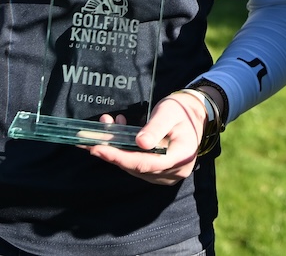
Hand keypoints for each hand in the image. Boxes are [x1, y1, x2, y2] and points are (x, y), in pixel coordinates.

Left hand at [86, 93, 207, 183]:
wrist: (195, 114)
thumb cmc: (182, 110)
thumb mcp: (169, 112)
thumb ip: (155, 128)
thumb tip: (140, 143)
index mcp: (181, 156)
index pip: (145, 163)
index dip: (120, 158)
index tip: (98, 149)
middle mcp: (174, 171)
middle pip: (137, 167)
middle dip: (112, 152)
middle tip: (89, 139)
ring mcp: (166, 174)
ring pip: (134, 167)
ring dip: (116, 150)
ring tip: (105, 128)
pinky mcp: (159, 172)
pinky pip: (137, 165)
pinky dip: (123, 151)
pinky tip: (116, 134)